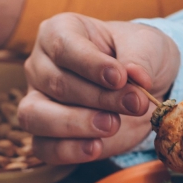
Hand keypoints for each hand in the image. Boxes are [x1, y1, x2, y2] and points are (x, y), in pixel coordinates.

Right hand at [18, 13, 179, 163]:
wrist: (143, 87)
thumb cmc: (138, 56)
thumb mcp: (147, 45)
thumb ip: (139, 58)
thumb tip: (133, 77)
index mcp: (58, 32)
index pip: (64, 47)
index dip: (91, 65)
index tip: (121, 78)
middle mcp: (41, 65)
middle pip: (55, 83)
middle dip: (98, 97)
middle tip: (134, 104)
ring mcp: (38, 100)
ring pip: (35, 115)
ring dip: (75, 124)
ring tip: (112, 125)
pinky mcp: (46, 134)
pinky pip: (43, 147)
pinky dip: (68, 150)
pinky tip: (95, 147)